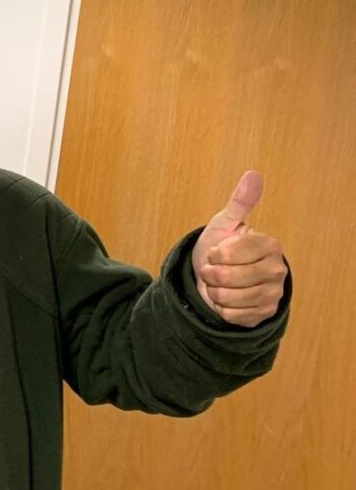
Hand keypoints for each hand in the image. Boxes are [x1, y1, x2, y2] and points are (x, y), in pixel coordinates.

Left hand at [191, 171, 287, 327]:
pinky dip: (221, 308)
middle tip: (214, 270)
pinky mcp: (264, 313)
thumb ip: (240, 202)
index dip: (214, 254)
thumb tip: (253, 174)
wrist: (218, 279)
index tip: (216, 252)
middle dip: (211, 274)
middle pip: (227, 277)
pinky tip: (226, 300)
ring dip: (215, 291)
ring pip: (228, 297)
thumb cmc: (221, 248)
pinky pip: (232, 315)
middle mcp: (277, 269)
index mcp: (270, 245)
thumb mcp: (225, 224)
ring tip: (220, 284)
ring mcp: (273, 293)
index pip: (229, 252)